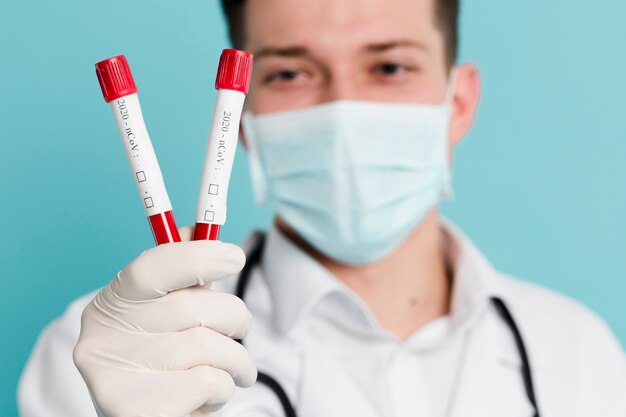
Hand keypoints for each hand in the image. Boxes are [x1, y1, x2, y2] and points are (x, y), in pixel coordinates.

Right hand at [73, 228, 255, 416]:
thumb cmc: (161, 364)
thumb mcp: (162, 317)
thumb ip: (179, 277)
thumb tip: (196, 230)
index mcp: (110, 306)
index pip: (151, 267)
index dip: (197, 255)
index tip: (235, 255)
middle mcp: (102, 340)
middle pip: (191, 306)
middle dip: (234, 316)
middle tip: (242, 329)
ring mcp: (114, 379)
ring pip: (208, 346)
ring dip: (237, 359)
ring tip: (233, 370)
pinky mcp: (136, 413)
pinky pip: (210, 382)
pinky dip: (224, 388)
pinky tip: (210, 396)